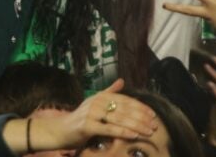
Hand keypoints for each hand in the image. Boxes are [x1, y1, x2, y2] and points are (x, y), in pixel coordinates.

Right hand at [30, 79, 157, 149]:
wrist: (61, 130)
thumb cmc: (81, 119)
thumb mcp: (95, 103)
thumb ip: (109, 92)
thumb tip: (122, 80)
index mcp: (101, 96)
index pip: (125, 100)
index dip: (140, 107)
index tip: (153, 115)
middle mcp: (97, 101)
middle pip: (124, 110)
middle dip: (142, 118)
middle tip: (154, 125)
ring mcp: (91, 113)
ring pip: (119, 119)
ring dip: (136, 126)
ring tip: (148, 132)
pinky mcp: (87, 125)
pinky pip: (109, 129)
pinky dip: (123, 132)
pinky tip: (134, 135)